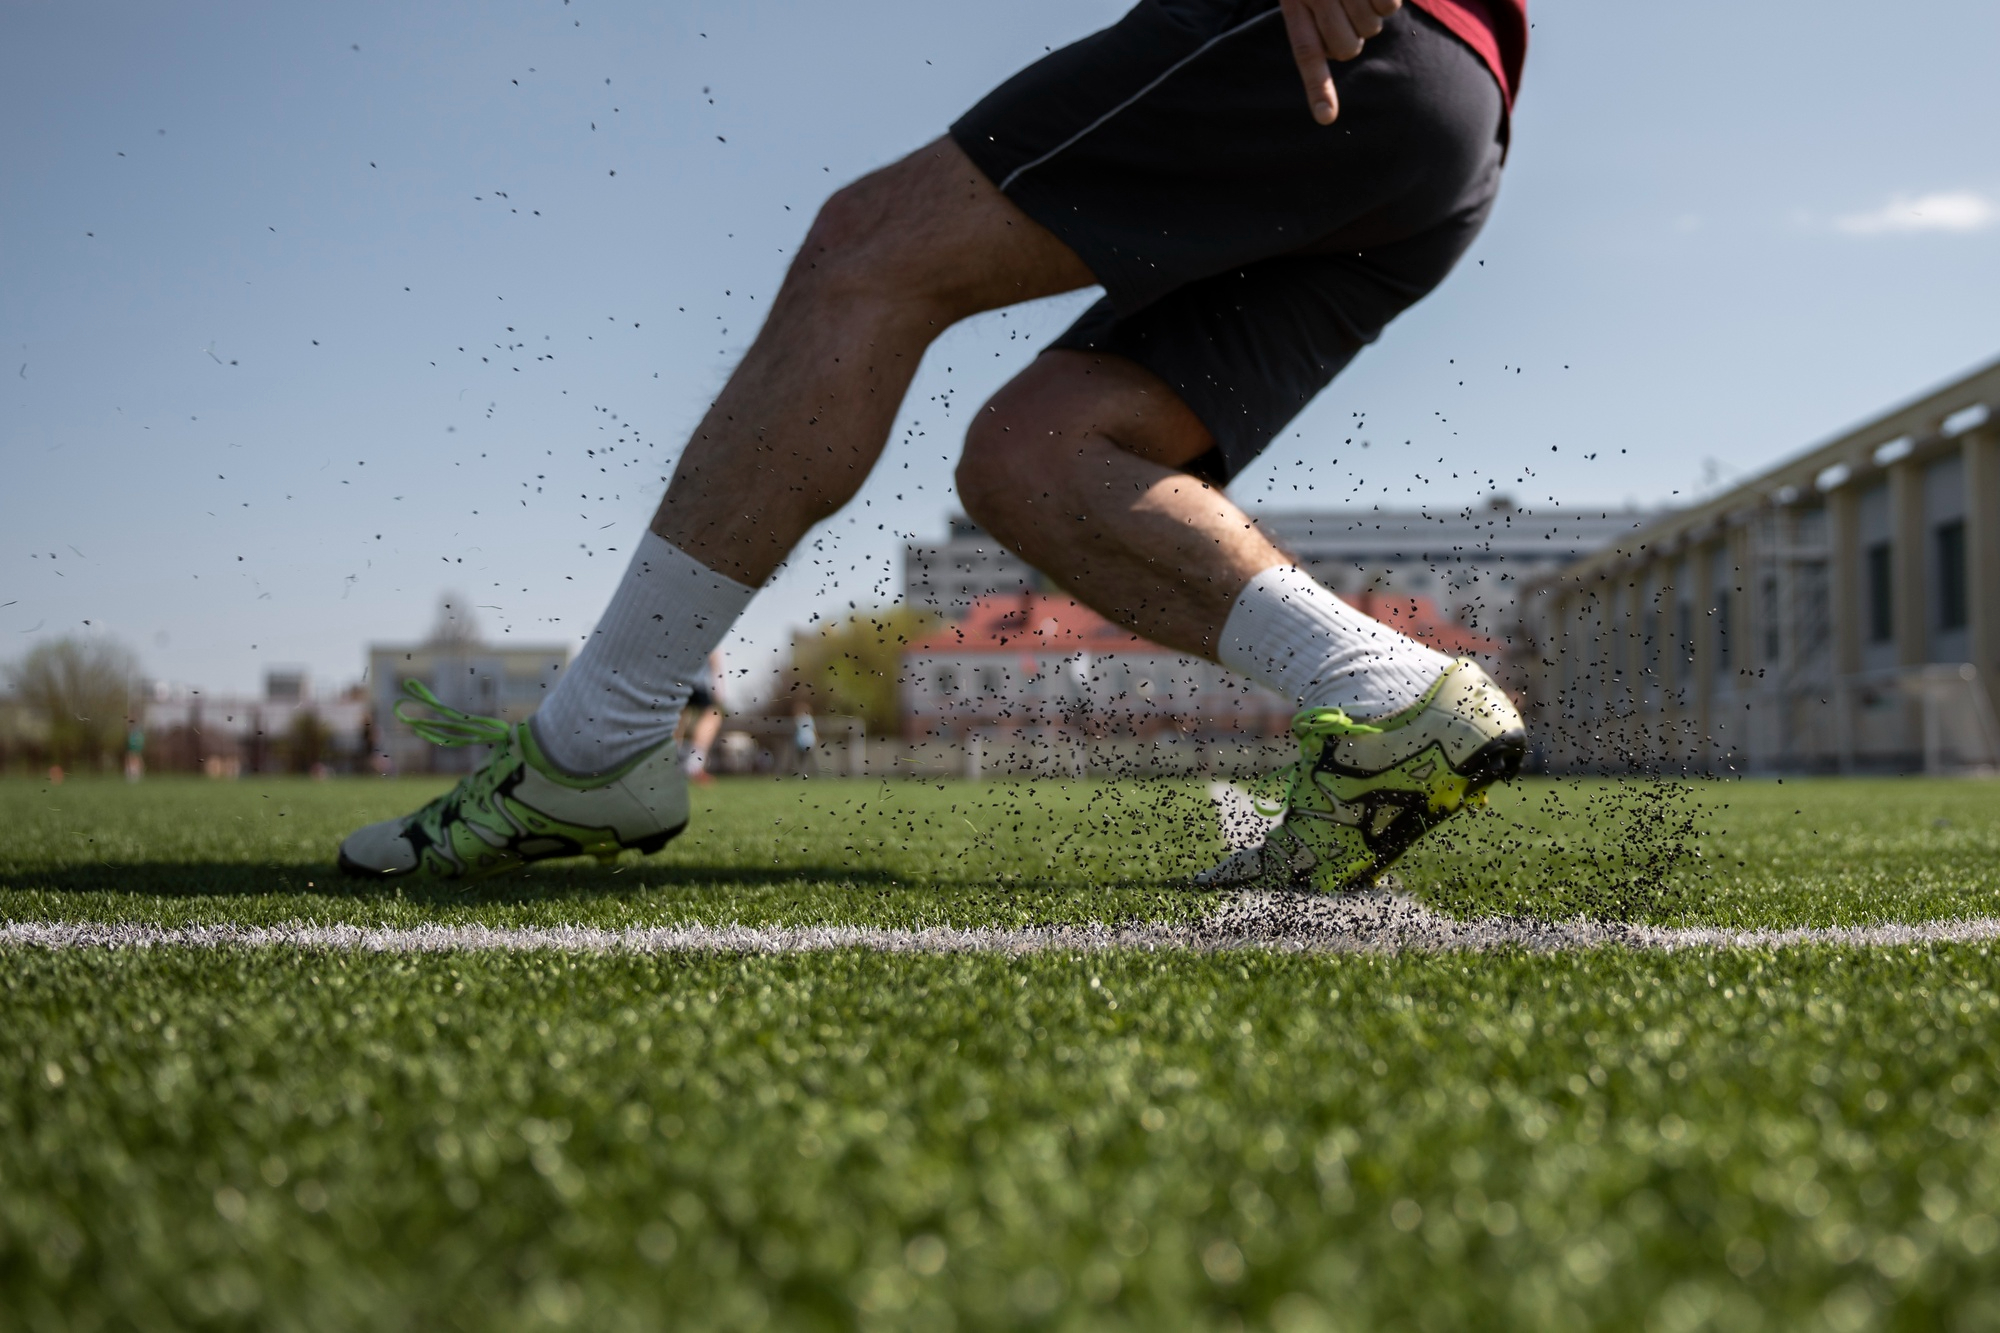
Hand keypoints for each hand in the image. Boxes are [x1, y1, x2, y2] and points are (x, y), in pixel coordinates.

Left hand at [1278, 0, 1401, 124]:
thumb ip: (1314, 25)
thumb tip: (1304, 70)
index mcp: (1295, 2)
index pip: (1307, 53)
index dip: (1318, 87)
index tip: (1326, 117)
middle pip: (1347, 49)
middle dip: (1354, 37)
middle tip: (1348, 11)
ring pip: (1370, 30)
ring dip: (1372, 14)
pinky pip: (1388, 7)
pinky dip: (1388, 0)